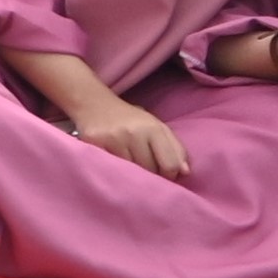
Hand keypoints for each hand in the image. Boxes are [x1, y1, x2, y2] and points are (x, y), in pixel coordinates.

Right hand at [68, 92, 189, 177]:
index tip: (164, 175)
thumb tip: (185, 172)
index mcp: (153, 128)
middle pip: (149, 171)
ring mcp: (113, 139)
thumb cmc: (129, 118)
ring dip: (133, 174)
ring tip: (129, 167)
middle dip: (151, 175)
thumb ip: (175, 148)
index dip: (170, 175)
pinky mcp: (94, 143)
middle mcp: (133, 132)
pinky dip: (115, 169)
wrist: (92, 101)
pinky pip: (112, 168)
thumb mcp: (156, 126)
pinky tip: (114, 164)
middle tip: (145, 170)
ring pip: (131, 172)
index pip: (169, 164)